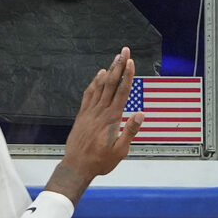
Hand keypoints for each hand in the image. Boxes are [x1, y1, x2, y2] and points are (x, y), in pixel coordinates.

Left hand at [48, 50, 141, 196]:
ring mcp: (90, 112)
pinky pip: (89, 94)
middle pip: (112, 84)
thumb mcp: (120, 151)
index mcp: (112, 119)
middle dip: (119, 66)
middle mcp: (101, 111)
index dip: (127, 75)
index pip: (122, 92)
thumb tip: (141, 114)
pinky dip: (95, 82)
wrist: (77, 166)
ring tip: (115, 58)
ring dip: (109, 70)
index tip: (131, 62)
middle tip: (124, 51)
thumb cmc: (99, 161)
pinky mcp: (82, 114)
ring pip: (101, 86)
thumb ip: (130, 131)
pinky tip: (100, 74)